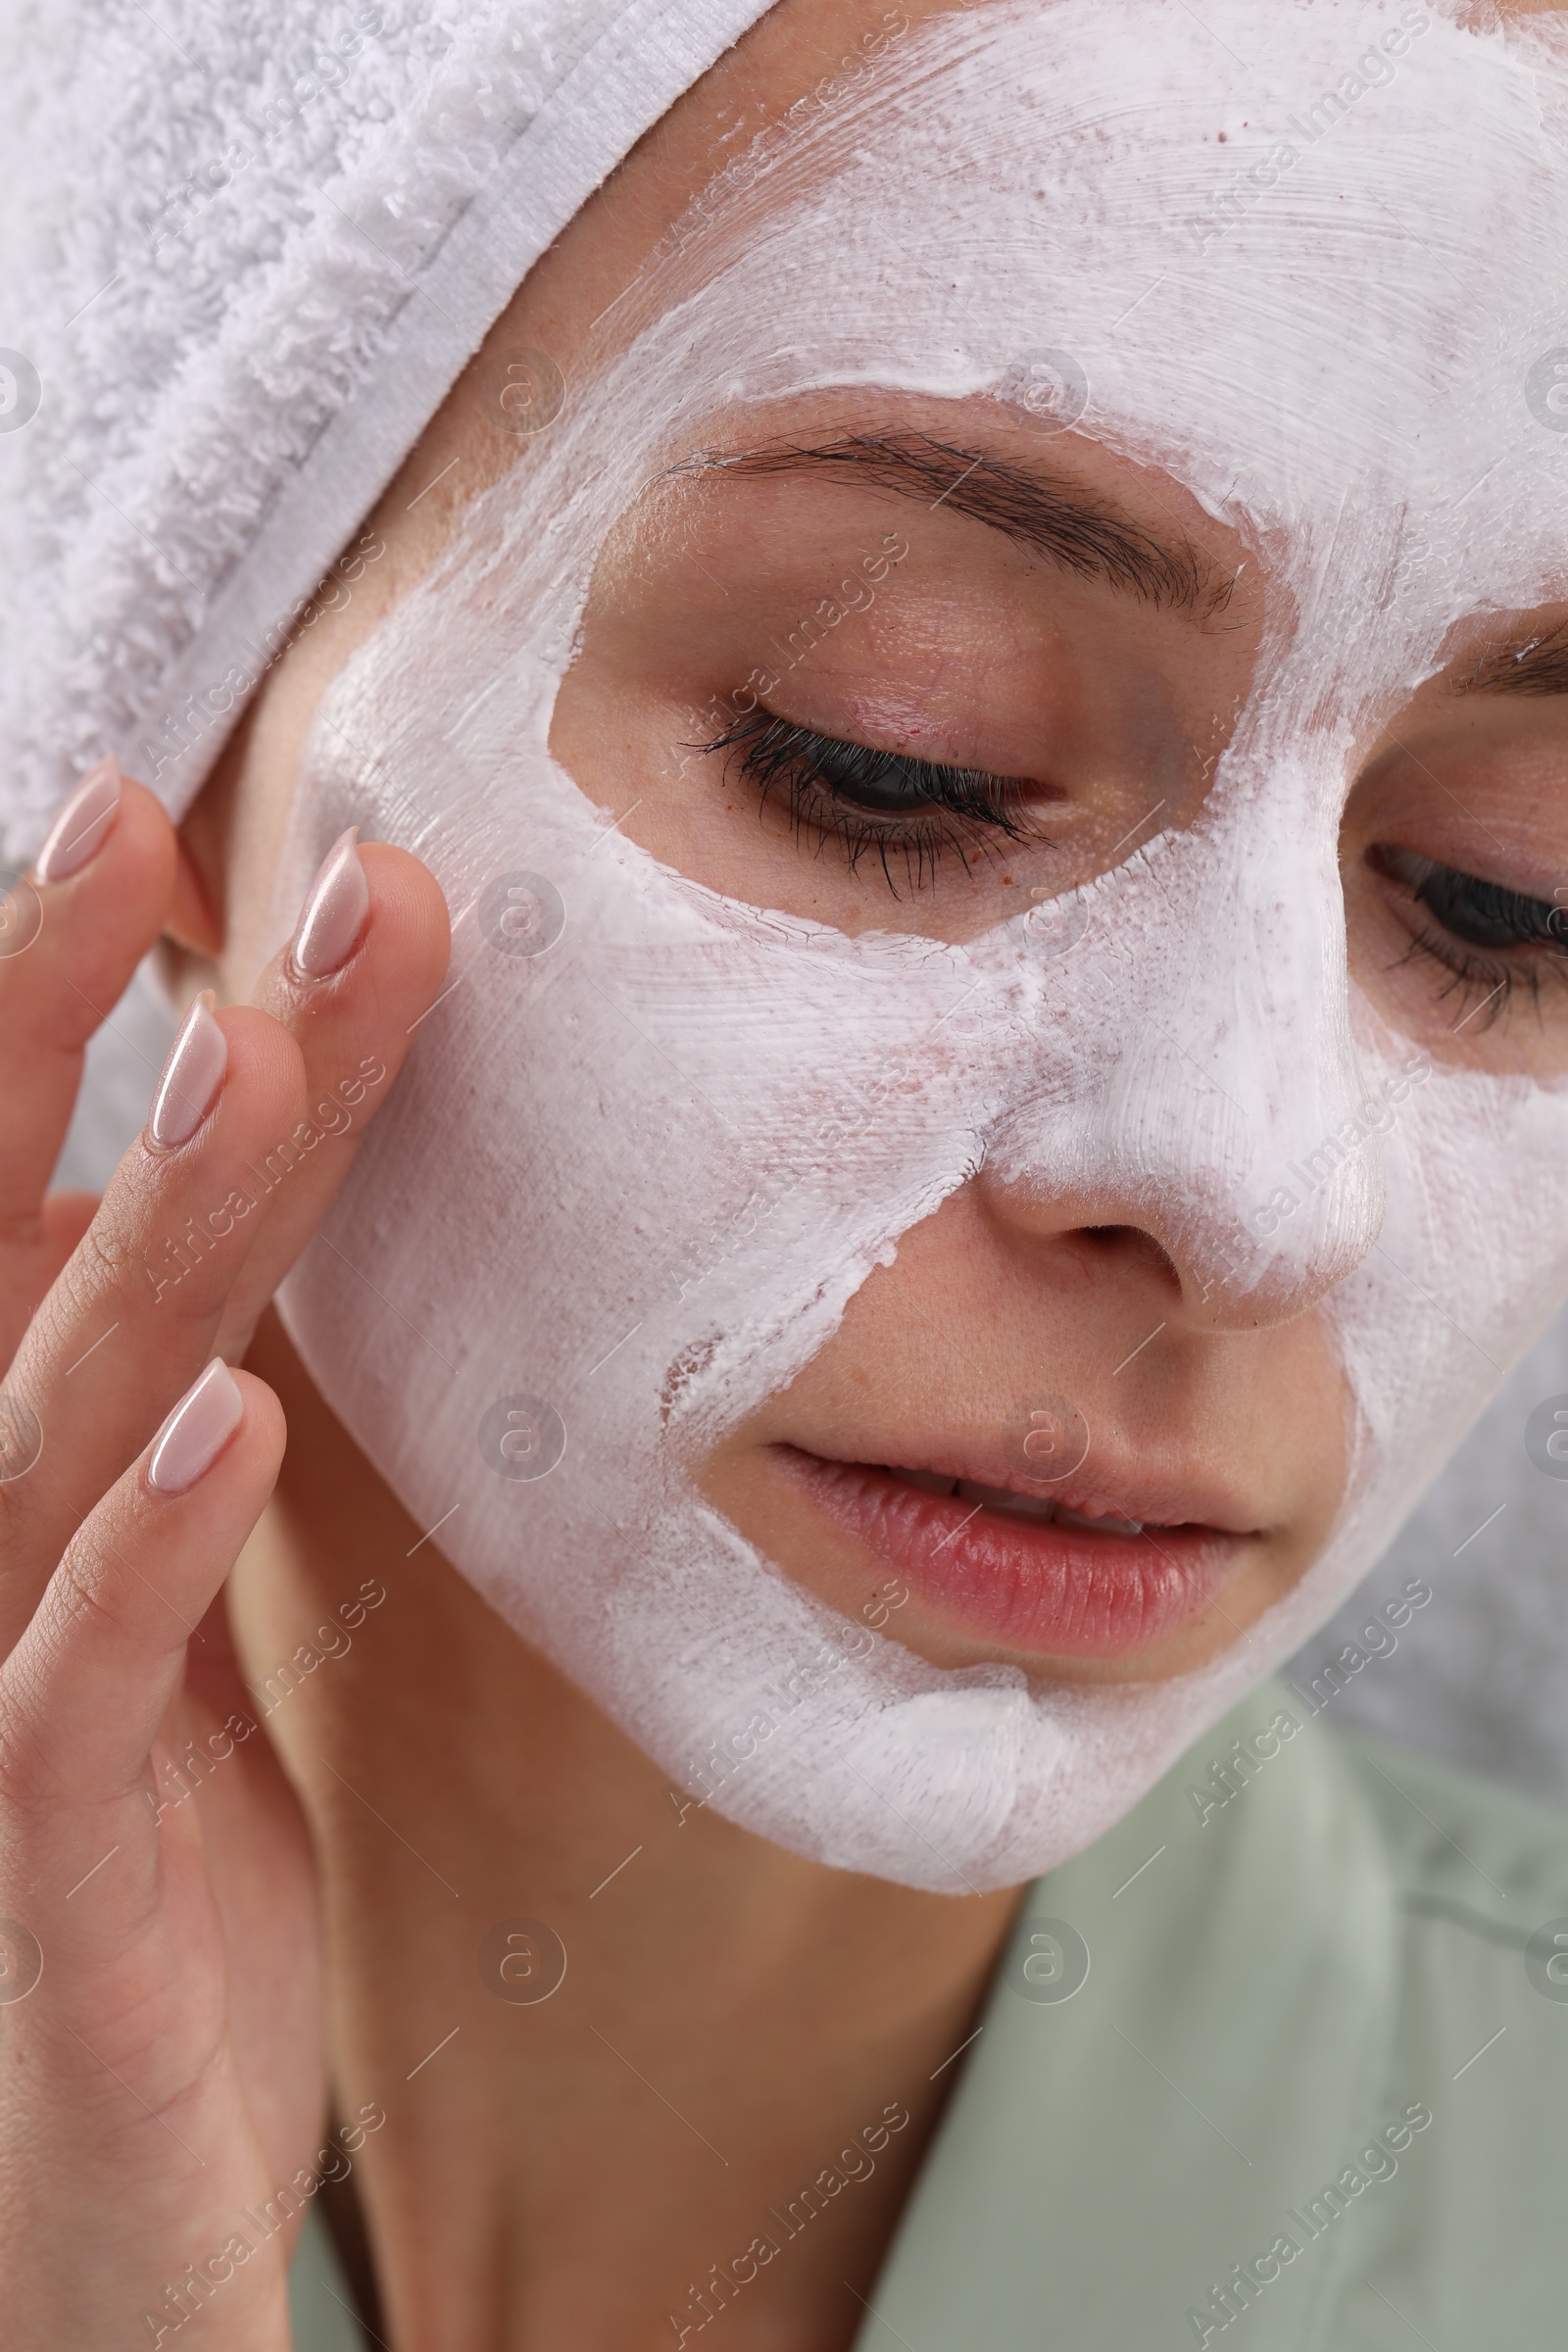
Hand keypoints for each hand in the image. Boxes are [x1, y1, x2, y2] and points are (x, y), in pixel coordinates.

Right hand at [0, 763, 447, 2348]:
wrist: (78, 2202)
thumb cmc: (128, 1873)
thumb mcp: (144, 1598)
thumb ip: (143, 1402)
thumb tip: (179, 1205)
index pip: (10, 1206)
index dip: (55, 1011)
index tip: (157, 826)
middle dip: (54, 1033)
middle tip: (150, 827)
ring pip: (35, 1430)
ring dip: (134, 1233)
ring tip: (241, 1050)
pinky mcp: (38, 1880)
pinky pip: (71, 1699)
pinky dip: (142, 1557)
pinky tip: (227, 1423)